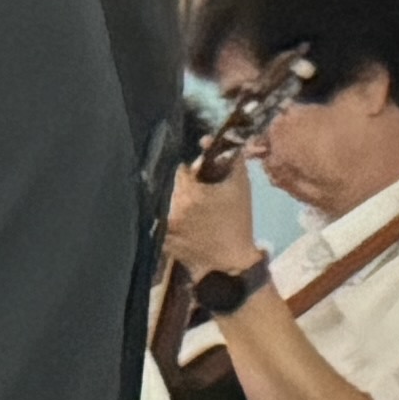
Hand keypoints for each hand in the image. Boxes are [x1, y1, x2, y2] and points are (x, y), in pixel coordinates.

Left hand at [165, 156, 271, 283]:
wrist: (231, 260)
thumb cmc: (238, 220)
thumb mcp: (240, 186)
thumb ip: (231, 159)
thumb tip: (207, 139)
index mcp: (191, 193)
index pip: (178, 170)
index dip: (188, 171)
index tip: (196, 176)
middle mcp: (173, 208)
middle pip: (169, 186)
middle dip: (181, 186)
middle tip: (196, 193)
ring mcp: (165, 226)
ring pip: (162, 203)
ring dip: (173, 203)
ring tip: (192, 210)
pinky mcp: (161, 240)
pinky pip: (157, 223)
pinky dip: (165, 220)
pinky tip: (183, 224)